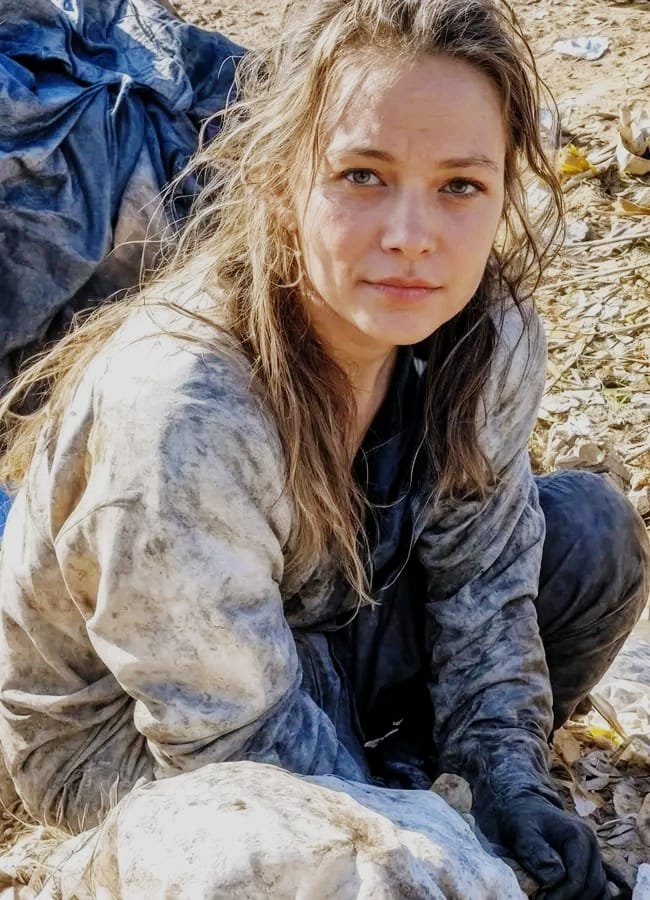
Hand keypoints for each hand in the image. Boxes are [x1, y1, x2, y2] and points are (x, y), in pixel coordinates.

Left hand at [481, 793, 615, 899]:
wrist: (525, 808)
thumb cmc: (522, 819)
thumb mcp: (522, 831)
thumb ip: (536, 852)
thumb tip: (555, 878)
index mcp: (578, 835)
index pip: (577, 876)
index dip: (562, 895)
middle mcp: (591, 844)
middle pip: (592, 886)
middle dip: (570, 899)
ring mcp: (594, 854)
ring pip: (599, 889)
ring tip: (552, 898)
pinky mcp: (590, 863)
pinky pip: (598, 887)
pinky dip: (586, 896)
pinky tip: (566, 898)